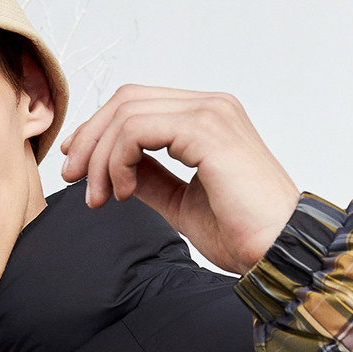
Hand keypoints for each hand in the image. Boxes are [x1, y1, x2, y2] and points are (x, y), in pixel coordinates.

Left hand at [59, 85, 299, 274]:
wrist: (279, 251)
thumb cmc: (245, 234)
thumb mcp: (182, 203)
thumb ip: (151, 179)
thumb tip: (116, 171)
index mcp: (208, 120)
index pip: (139, 105)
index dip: (100, 131)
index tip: (78, 168)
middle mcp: (210, 107)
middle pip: (126, 100)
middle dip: (90, 139)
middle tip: (73, 180)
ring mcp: (210, 113)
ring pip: (127, 113)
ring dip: (100, 156)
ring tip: (100, 196)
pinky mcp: (206, 130)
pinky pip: (137, 130)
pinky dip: (118, 160)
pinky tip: (126, 192)